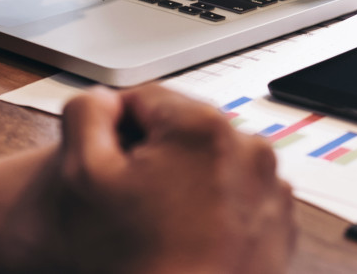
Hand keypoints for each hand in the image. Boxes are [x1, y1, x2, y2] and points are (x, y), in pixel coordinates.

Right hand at [0, 85, 295, 273]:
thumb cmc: (119, 263)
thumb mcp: (76, 176)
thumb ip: (87, 113)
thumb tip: (104, 99)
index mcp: (202, 128)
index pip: (145, 103)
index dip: (113, 136)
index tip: (104, 172)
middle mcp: (250, 149)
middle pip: (181, 135)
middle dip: (152, 159)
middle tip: (128, 208)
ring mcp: (272, 190)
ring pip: (207, 168)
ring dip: (183, 185)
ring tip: (156, 231)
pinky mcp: (280, 227)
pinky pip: (235, 201)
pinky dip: (213, 213)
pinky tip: (185, 243)